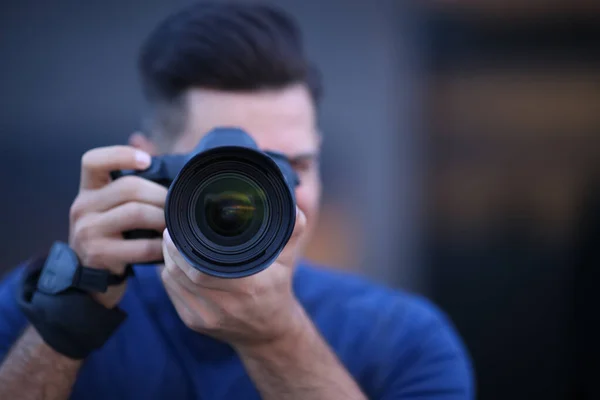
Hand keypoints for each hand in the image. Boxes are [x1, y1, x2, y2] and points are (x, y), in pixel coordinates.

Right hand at [68, 145, 167, 307]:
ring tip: (174, 225)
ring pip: (136, 212)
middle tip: (177, 206)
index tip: (147, 160)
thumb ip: (132, 189)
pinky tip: (167, 248)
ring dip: (163, 219)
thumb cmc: (113, 236)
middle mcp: (82, 207)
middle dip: (160, 195)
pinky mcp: (99, 255)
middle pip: (129, 187)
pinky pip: (140, 246)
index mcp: (88, 190)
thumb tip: (171, 169)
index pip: (93, 161)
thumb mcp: (111, 209)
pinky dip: (160, 246)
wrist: (89, 278)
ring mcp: (88, 231)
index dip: (120, 154)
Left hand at [160, 208, 306, 347]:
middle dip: (172, 249)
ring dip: (168, 261)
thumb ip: (292, 231)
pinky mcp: (194, 323)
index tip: (180, 227)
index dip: (185, 246)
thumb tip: (294, 207)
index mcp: (249, 287)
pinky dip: (170, 276)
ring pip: (173, 282)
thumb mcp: (288, 260)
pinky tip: (174, 264)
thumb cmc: (276, 290)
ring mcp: (207, 317)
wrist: (269, 333)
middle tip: (171, 230)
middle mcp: (226, 305)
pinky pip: (172, 294)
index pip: (202, 267)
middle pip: (183, 272)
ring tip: (171, 244)